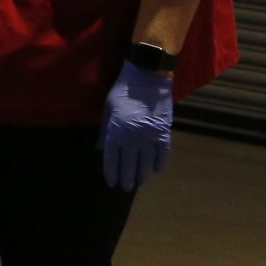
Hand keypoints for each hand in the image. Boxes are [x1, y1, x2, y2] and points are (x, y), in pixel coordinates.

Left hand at [100, 59, 172, 190]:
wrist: (147, 76)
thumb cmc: (123, 91)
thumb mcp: (108, 109)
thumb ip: (105, 131)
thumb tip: (101, 150)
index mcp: (115, 131)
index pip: (112, 159)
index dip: (111, 172)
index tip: (111, 183)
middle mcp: (132, 137)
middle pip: (129, 164)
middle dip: (126, 177)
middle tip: (126, 188)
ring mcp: (149, 136)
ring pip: (145, 161)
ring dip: (142, 174)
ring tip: (139, 183)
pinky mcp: (163, 131)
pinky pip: (162, 152)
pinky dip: (159, 162)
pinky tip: (156, 171)